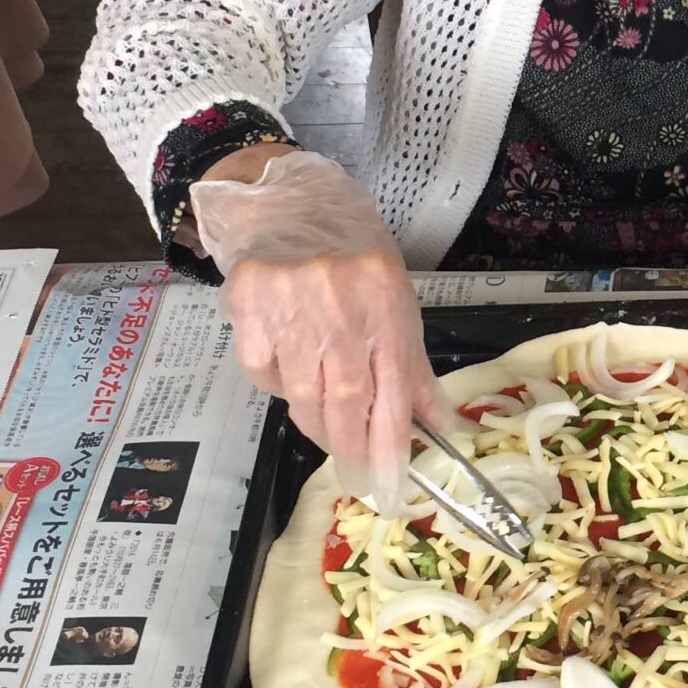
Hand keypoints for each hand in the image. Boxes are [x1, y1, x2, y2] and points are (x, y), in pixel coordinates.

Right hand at [189, 149, 451, 509]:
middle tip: (356, 472)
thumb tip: (439, 426)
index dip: (390, 446)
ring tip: (325, 425)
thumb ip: (413, 367)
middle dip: (351, 446)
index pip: (393, 390)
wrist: (286, 202)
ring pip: (301, 394)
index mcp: (386, 301)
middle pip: (345, 400)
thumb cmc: (352, 257)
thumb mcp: (396, 303)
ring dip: (315, 422)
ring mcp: (290, 303)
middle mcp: (340, 303)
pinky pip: (262, 372)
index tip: (388, 485)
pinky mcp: (248, 304)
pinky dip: (276, 385)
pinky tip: (289, 371)